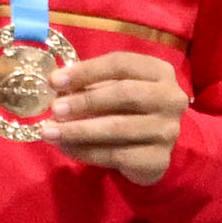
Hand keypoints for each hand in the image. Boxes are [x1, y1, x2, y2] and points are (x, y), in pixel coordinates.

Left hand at [43, 49, 186, 185]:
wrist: (151, 153)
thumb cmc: (128, 111)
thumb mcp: (113, 89)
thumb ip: (91, 84)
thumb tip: (57, 85)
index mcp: (159, 71)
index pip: (121, 63)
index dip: (86, 70)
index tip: (54, 80)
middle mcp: (171, 98)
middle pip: (124, 94)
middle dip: (84, 101)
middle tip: (54, 109)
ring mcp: (168, 130)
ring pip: (118, 128)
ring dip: (78, 130)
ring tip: (50, 132)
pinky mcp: (158, 159)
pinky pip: (115, 155)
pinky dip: (85, 152)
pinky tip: (65, 148)